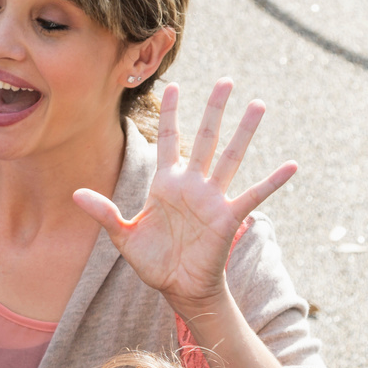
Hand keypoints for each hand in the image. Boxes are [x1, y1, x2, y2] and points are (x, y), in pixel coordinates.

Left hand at [73, 80, 295, 316]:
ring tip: (257, 105)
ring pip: (231, 157)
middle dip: (213, 110)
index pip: (170, 140)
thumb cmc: (153, 261)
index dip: (172, 115)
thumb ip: (104, 212)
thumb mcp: (124, 235)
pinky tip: (291, 165)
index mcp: (166, 184)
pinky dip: (272, 181)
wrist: (178, 287)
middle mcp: (192, 184)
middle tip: (226, 80)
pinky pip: (254, 195)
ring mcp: (212, 198)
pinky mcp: (228, 217)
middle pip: (205, 138)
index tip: (174, 87)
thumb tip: (75, 194)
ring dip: (244, 132)